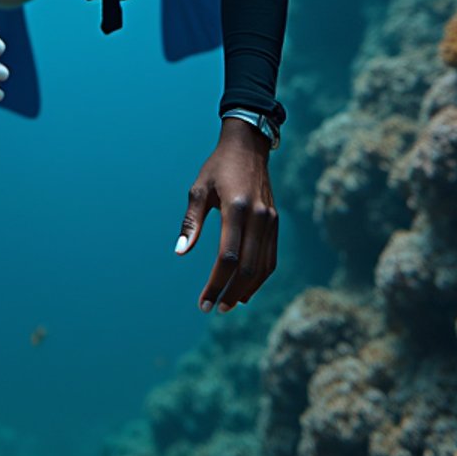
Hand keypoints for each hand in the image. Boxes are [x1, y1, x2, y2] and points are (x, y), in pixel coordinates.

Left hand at [174, 118, 277, 312]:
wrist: (249, 147)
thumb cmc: (218, 167)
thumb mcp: (199, 189)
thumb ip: (191, 221)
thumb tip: (180, 251)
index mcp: (236, 207)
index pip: (228, 257)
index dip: (216, 283)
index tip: (203, 302)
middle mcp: (258, 216)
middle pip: (248, 267)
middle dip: (230, 292)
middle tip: (213, 309)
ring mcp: (271, 220)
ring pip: (263, 267)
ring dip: (246, 290)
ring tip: (228, 304)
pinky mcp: (276, 222)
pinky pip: (271, 258)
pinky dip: (260, 278)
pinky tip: (246, 289)